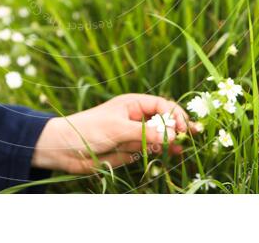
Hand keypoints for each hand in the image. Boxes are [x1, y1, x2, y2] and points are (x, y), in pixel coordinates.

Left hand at [30, 93, 197, 173]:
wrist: (66, 148)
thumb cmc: (89, 129)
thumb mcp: (118, 128)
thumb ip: (145, 133)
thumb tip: (171, 136)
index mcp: (133, 104)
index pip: (161, 105)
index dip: (175, 115)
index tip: (183, 128)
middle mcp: (137, 118)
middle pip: (164, 121)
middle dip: (178, 127)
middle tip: (192, 137)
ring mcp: (135, 134)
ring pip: (160, 136)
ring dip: (172, 141)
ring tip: (183, 149)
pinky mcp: (131, 150)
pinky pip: (151, 150)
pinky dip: (162, 151)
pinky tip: (172, 154)